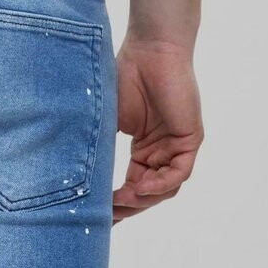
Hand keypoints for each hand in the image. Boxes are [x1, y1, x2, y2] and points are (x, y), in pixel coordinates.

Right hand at [113, 40, 202, 221]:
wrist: (150, 49)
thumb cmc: (127, 76)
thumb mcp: (107, 124)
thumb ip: (99, 152)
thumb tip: (77, 182)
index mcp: (143, 151)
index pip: (133, 188)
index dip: (116, 205)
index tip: (95, 218)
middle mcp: (162, 152)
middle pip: (148, 194)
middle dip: (127, 207)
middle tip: (105, 215)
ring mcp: (177, 147)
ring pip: (164, 189)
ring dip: (142, 200)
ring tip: (119, 202)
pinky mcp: (190, 140)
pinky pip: (178, 174)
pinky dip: (159, 185)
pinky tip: (139, 188)